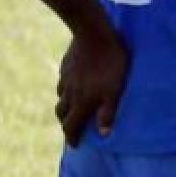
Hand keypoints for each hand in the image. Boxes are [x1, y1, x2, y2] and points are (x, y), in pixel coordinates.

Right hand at [55, 25, 128, 146]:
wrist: (94, 32)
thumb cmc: (110, 62)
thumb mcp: (115, 89)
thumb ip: (108, 112)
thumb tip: (104, 134)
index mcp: (80, 102)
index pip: (71, 126)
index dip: (72, 137)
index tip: (74, 144)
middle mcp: (69, 93)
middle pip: (62, 114)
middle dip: (66, 123)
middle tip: (72, 128)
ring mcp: (65, 78)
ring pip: (61, 97)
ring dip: (65, 106)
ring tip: (74, 107)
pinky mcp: (66, 65)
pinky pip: (63, 82)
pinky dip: (66, 89)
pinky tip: (74, 84)